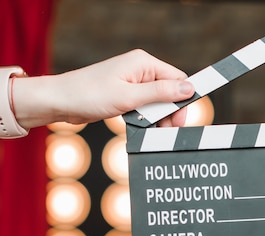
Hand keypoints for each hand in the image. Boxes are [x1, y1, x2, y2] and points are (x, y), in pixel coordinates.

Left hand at [13, 49, 195, 128]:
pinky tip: (138, 125)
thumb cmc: (90, 95)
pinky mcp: (126, 94)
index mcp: (144, 63)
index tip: (179, 121)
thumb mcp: (130, 96)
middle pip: (170, 93)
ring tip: (146, 128)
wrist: (61, 102)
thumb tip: (189, 89)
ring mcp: (133, 82)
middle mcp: (140, 70)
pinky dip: (146, 118)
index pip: (178, 79)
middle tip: (163, 130)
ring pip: (159, 102)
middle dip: (170, 113)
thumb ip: (162, 93)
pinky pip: (146, 107)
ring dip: (157, 118)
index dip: (183, 101)